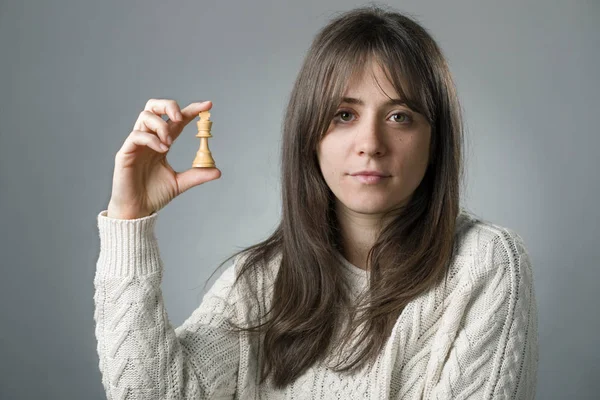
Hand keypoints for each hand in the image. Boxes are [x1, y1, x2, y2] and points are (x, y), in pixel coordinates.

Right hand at [107, 99, 220, 218]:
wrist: (138, 210)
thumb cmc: (154, 195)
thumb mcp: (180, 183)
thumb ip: (197, 175)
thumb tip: (218, 171)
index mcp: (162, 142)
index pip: (176, 120)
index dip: (191, 110)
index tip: (208, 106)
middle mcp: (148, 138)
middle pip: (154, 107)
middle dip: (169, 106)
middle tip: (180, 117)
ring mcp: (136, 144)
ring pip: (145, 117)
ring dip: (161, 126)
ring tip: (169, 143)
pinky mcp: (125, 152)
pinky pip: (137, 136)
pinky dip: (152, 139)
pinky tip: (162, 149)